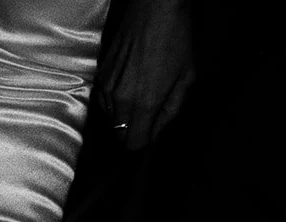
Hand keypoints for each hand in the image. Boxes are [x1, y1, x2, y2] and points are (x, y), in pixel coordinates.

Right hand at [96, 0, 195, 149]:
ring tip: (139, 95)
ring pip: (110, 119)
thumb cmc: (176, 40)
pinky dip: (114, 102)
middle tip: (149, 115)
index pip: (133, 144)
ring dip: (123, 115)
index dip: (144, 142)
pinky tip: (128, 86)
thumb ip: (172, 111)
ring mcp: (105, 88)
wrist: (154, 10)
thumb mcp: (187, 78)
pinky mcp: (98, 77)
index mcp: (144, 103)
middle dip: (132, 130)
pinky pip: (103, 103)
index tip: (152, 133)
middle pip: (119, 134)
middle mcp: (119, 100)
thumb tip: (157, 131)